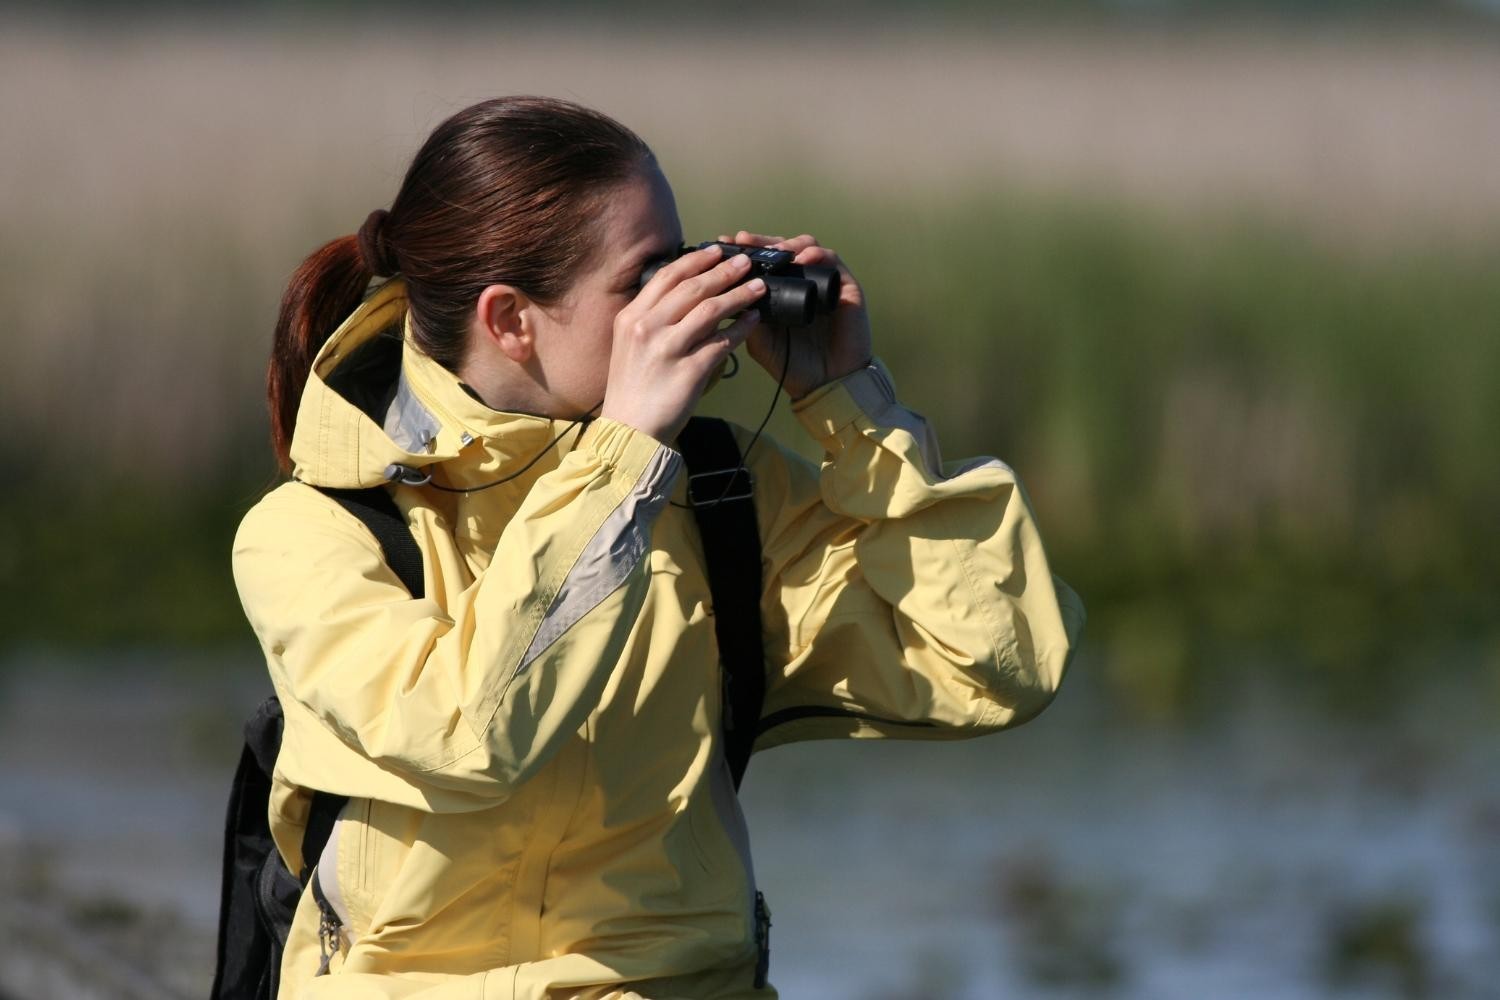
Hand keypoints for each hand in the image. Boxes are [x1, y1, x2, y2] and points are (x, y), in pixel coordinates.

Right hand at [601, 244, 765, 442]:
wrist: (630, 429)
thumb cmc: (633, 388)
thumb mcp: (629, 345)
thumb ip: (652, 319)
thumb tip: (685, 295)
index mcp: (631, 317)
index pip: (667, 277)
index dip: (695, 261)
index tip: (716, 251)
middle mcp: (647, 328)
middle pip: (692, 288)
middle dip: (724, 272)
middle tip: (746, 263)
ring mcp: (667, 349)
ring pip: (710, 311)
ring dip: (738, 295)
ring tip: (758, 287)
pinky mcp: (688, 372)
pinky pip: (721, 343)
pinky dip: (740, 329)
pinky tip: (753, 321)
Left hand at [717, 231, 872, 399]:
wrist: (825, 384)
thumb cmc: (793, 364)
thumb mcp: (759, 340)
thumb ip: (745, 318)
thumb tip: (727, 290)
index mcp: (780, 292)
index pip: (763, 261)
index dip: (745, 251)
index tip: (725, 245)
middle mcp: (801, 283)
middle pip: (783, 248)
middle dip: (762, 241)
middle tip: (745, 241)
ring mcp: (823, 283)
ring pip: (807, 247)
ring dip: (789, 243)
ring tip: (773, 252)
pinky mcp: (845, 286)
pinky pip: (832, 261)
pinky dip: (816, 254)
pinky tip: (801, 258)